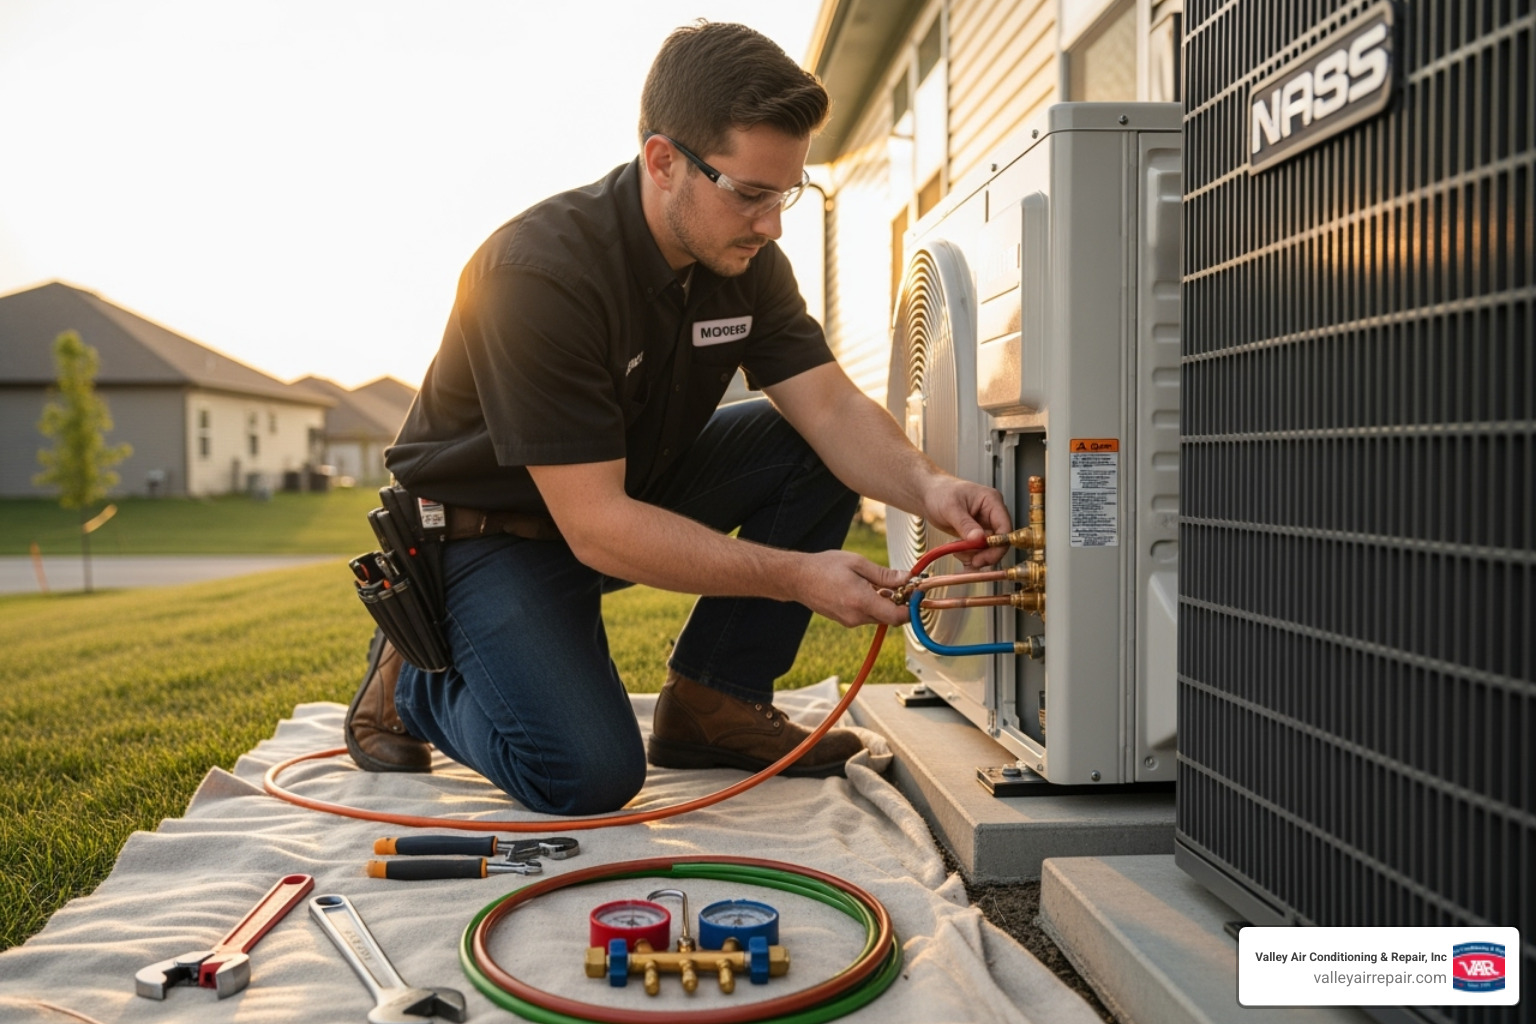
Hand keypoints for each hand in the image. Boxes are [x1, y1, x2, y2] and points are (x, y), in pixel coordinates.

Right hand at [791, 550, 910, 627]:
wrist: (797, 578)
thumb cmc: (824, 567)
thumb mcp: (858, 563)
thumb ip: (885, 575)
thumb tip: (907, 579)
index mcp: (861, 602)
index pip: (897, 617)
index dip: (912, 608)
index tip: (916, 594)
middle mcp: (856, 617)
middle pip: (890, 617)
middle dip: (899, 602)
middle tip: (901, 582)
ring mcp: (850, 621)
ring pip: (879, 616)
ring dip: (884, 602)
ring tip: (876, 582)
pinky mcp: (845, 621)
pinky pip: (867, 615)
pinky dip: (872, 604)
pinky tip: (864, 588)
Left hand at [921, 476, 1012, 569]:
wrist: (928, 496)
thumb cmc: (940, 492)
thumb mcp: (951, 508)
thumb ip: (965, 524)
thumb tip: (978, 539)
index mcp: (992, 501)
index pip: (1005, 527)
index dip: (998, 545)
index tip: (983, 557)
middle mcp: (992, 514)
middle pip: (999, 541)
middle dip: (985, 554)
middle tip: (972, 561)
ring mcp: (984, 525)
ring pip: (989, 549)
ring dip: (975, 555)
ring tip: (957, 551)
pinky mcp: (976, 534)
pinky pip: (979, 550)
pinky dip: (970, 556)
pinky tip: (958, 553)